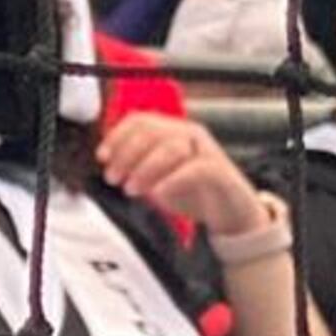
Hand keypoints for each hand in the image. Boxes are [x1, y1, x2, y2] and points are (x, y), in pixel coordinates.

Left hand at [98, 111, 262, 238]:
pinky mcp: (220, 171)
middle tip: (113, 178)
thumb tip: (109, 166)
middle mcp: (190, 134)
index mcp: (173, 130)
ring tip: (131, 189)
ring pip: (170, 148)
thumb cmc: (193, 193)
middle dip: (126, 154)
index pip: (140, 120)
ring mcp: (207, 150)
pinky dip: (171, 180)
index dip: (117, 136)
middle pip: (151, 132)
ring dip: (144, 168)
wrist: (233, 214)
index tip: (102, 157)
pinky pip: (194, 169)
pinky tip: (157, 194)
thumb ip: (137, 168)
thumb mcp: (158, 178)